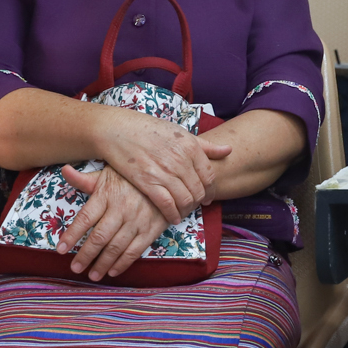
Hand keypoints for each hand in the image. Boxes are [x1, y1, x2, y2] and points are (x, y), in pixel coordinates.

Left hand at [58, 165, 170, 281]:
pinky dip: (123, 263)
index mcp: (107, 195)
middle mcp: (121, 209)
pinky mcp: (151, 229)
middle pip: (99, 237)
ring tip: (92, 275)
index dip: (72, 235)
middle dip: (86, 255)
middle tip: (75, 268)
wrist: (168, 177)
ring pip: (116, 246)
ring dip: (103, 263)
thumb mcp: (107, 173)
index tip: (61, 250)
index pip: (85, 218)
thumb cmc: (131, 178)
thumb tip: (64, 171)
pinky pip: (136, 250)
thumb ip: (84, 179)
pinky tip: (113, 271)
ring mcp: (137, 220)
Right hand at [93, 108, 231, 225]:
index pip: (209, 175)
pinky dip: (172, 214)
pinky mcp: (148, 182)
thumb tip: (229, 150)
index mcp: (190, 147)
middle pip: (199, 190)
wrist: (119, 130)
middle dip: (199, 201)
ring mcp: (164, 172)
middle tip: (195, 205)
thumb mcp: (180, 132)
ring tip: (184, 211)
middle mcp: (180, 160)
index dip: (211, 190)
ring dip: (187, 209)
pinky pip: (167, 204)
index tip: (208, 196)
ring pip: (185, 199)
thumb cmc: (150, 130)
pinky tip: (173, 217)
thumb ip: (205, 145)